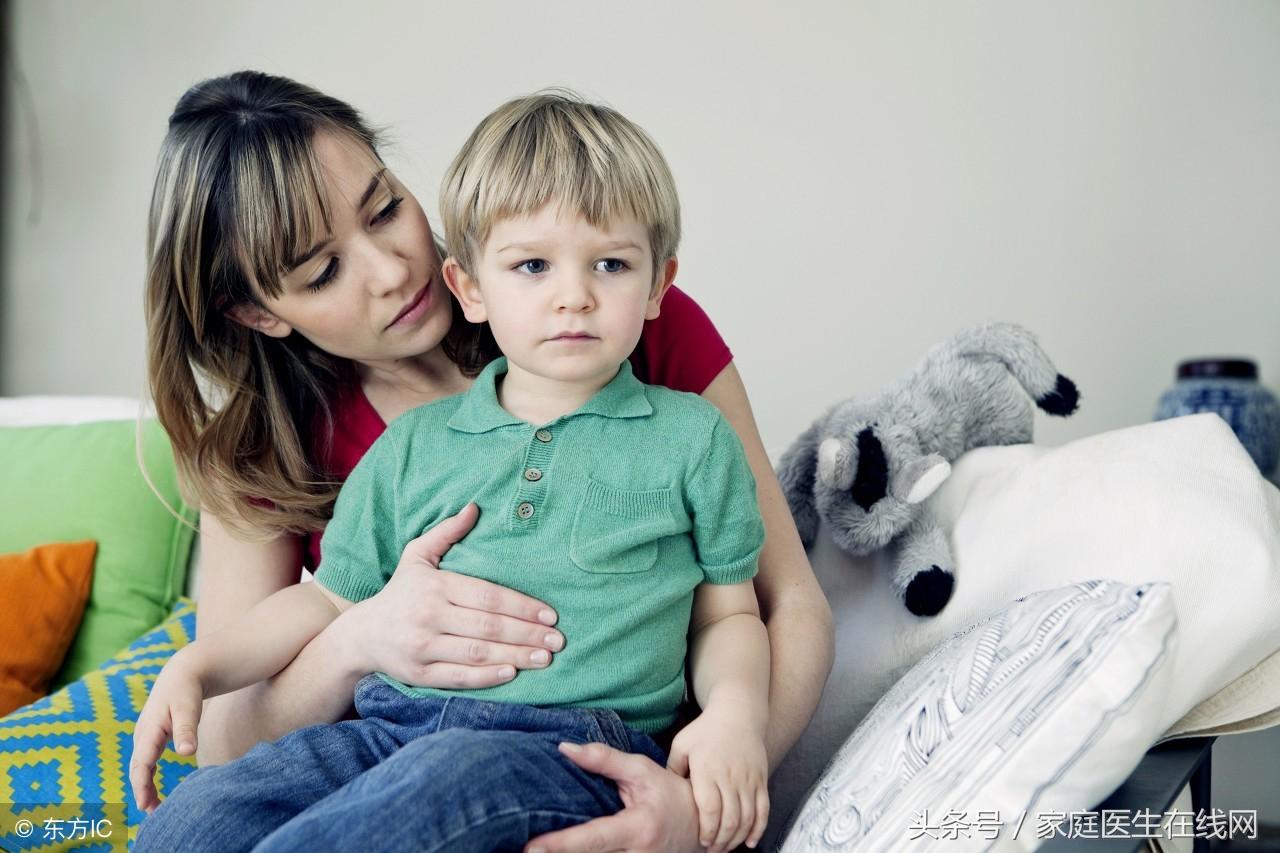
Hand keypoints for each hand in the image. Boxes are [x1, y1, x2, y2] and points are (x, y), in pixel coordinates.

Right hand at [129, 649, 204, 813]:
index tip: (145, 804)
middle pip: (138, 768)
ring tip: (153, 807)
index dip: (142, 784)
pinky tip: (154, 792)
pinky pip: (145, 762)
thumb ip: (187, 729)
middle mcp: (143, 735)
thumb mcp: (188, 706)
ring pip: (140, 767)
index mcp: (150, 729)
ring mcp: (146, 736)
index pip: (142, 762)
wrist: (184, 671)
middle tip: (152, 813)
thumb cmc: (187, 689)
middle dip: (142, 791)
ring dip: (144, 787)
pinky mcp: (152, 736)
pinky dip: (147, 777)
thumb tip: (186, 753)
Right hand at [339, 503, 565, 688]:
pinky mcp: (419, 674)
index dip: (522, 606)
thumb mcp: (417, 556)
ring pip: (477, 653)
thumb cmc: (400, 592)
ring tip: (546, 658)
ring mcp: (423, 647)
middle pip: (488, 626)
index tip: (550, 614)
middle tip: (558, 640)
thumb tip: (474, 508)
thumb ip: (446, 533)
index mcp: (435, 586)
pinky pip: (458, 677)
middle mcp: (429, 616)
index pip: (487, 596)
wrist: (361, 634)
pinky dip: (487, 677)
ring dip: (516, 656)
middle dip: (527, 633)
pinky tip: (512, 673)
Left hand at [524, 742, 700, 852]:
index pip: (593, 839)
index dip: (561, 845)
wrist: (701, 826)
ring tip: (539, 852)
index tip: (532, 848)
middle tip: (523, 851)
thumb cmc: (669, 794)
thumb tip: (565, 748)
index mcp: (637, 829)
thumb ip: (604, 760)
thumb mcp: (641, 770)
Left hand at [666, 709, 769, 851]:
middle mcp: (730, 776)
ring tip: (725, 848)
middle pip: (730, 818)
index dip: (707, 830)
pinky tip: (750, 842)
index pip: (710, 809)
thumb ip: (672, 769)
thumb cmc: (705, 729)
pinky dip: (758, 829)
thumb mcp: (682, 744)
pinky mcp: (761, 779)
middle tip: (711, 850)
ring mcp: (748, 779)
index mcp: (707, 769)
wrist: (738, 713)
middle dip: (721, 840)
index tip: (701, 841)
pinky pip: (764, 809)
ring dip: (737, 838)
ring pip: (747, 818)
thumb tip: (663, 793)